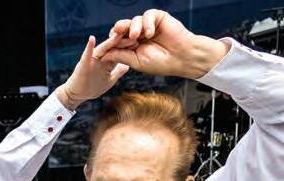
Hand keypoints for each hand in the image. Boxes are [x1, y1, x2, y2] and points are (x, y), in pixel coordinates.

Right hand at [56, 35, 130, 109]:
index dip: (130, 45)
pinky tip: (91, 38)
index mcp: (108, 61)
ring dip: (110, 42)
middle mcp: (100, 58)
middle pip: (113, 47)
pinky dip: (89, 47)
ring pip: (102, 49)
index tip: (142, 40)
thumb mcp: (109, 79)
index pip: (120, 50)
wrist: (77, 95)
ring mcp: (91, 60)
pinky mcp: (83, 64)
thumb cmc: (92, 87)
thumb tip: (128, 65)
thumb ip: (118, 71)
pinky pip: (86, 55)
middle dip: (124, 41)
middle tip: (135, 34)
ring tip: (118, 34)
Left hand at [93, 9, 228, 79]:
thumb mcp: (136, 61)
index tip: (104, 47)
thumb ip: (120, 55)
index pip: (117, 40)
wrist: (182, 58)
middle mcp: (139, 34)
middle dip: (118, 31)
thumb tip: (101, 55)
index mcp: (132, 45)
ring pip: (133, 21)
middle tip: (115, 34)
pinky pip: (147, 15)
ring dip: (133, 28)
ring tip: (137, 37)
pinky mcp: (158, 18)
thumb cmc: (161, 63)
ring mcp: (148, 25)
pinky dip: (146, 23)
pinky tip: (149, 33)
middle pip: (122, 28)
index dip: (111, 42)